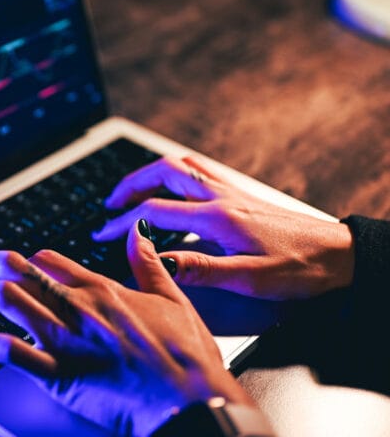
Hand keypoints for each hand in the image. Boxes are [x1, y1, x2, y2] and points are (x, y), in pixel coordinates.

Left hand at [0, 221, 254, 436]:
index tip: (1, 262)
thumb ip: (147, 263)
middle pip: (14, 271)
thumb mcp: (174, 297)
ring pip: (6, 299)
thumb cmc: (187, 356)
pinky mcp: (60, 374)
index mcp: (101, 288)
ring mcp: (66, 338)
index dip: (17, 258)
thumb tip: (137, 232)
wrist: (194, 400)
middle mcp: (77, 306)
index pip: (45, 260)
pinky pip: (10, 350)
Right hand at [93, 156, 354, 299]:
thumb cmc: (300, 268)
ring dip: (149, 174)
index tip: (102, 234)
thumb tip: (157, 260)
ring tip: (130, 192)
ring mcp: (231, 192)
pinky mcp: (241, 194)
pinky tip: (171, 189)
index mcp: (218, 217)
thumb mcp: (250, 277)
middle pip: (163, 173)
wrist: (341, 254)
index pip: (155, 212)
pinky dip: (173, 173)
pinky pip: (198, 171)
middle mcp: (221, 197)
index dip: (124, 223)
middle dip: (129, 185)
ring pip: (180, 166)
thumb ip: (201, 269)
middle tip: (109, 204)